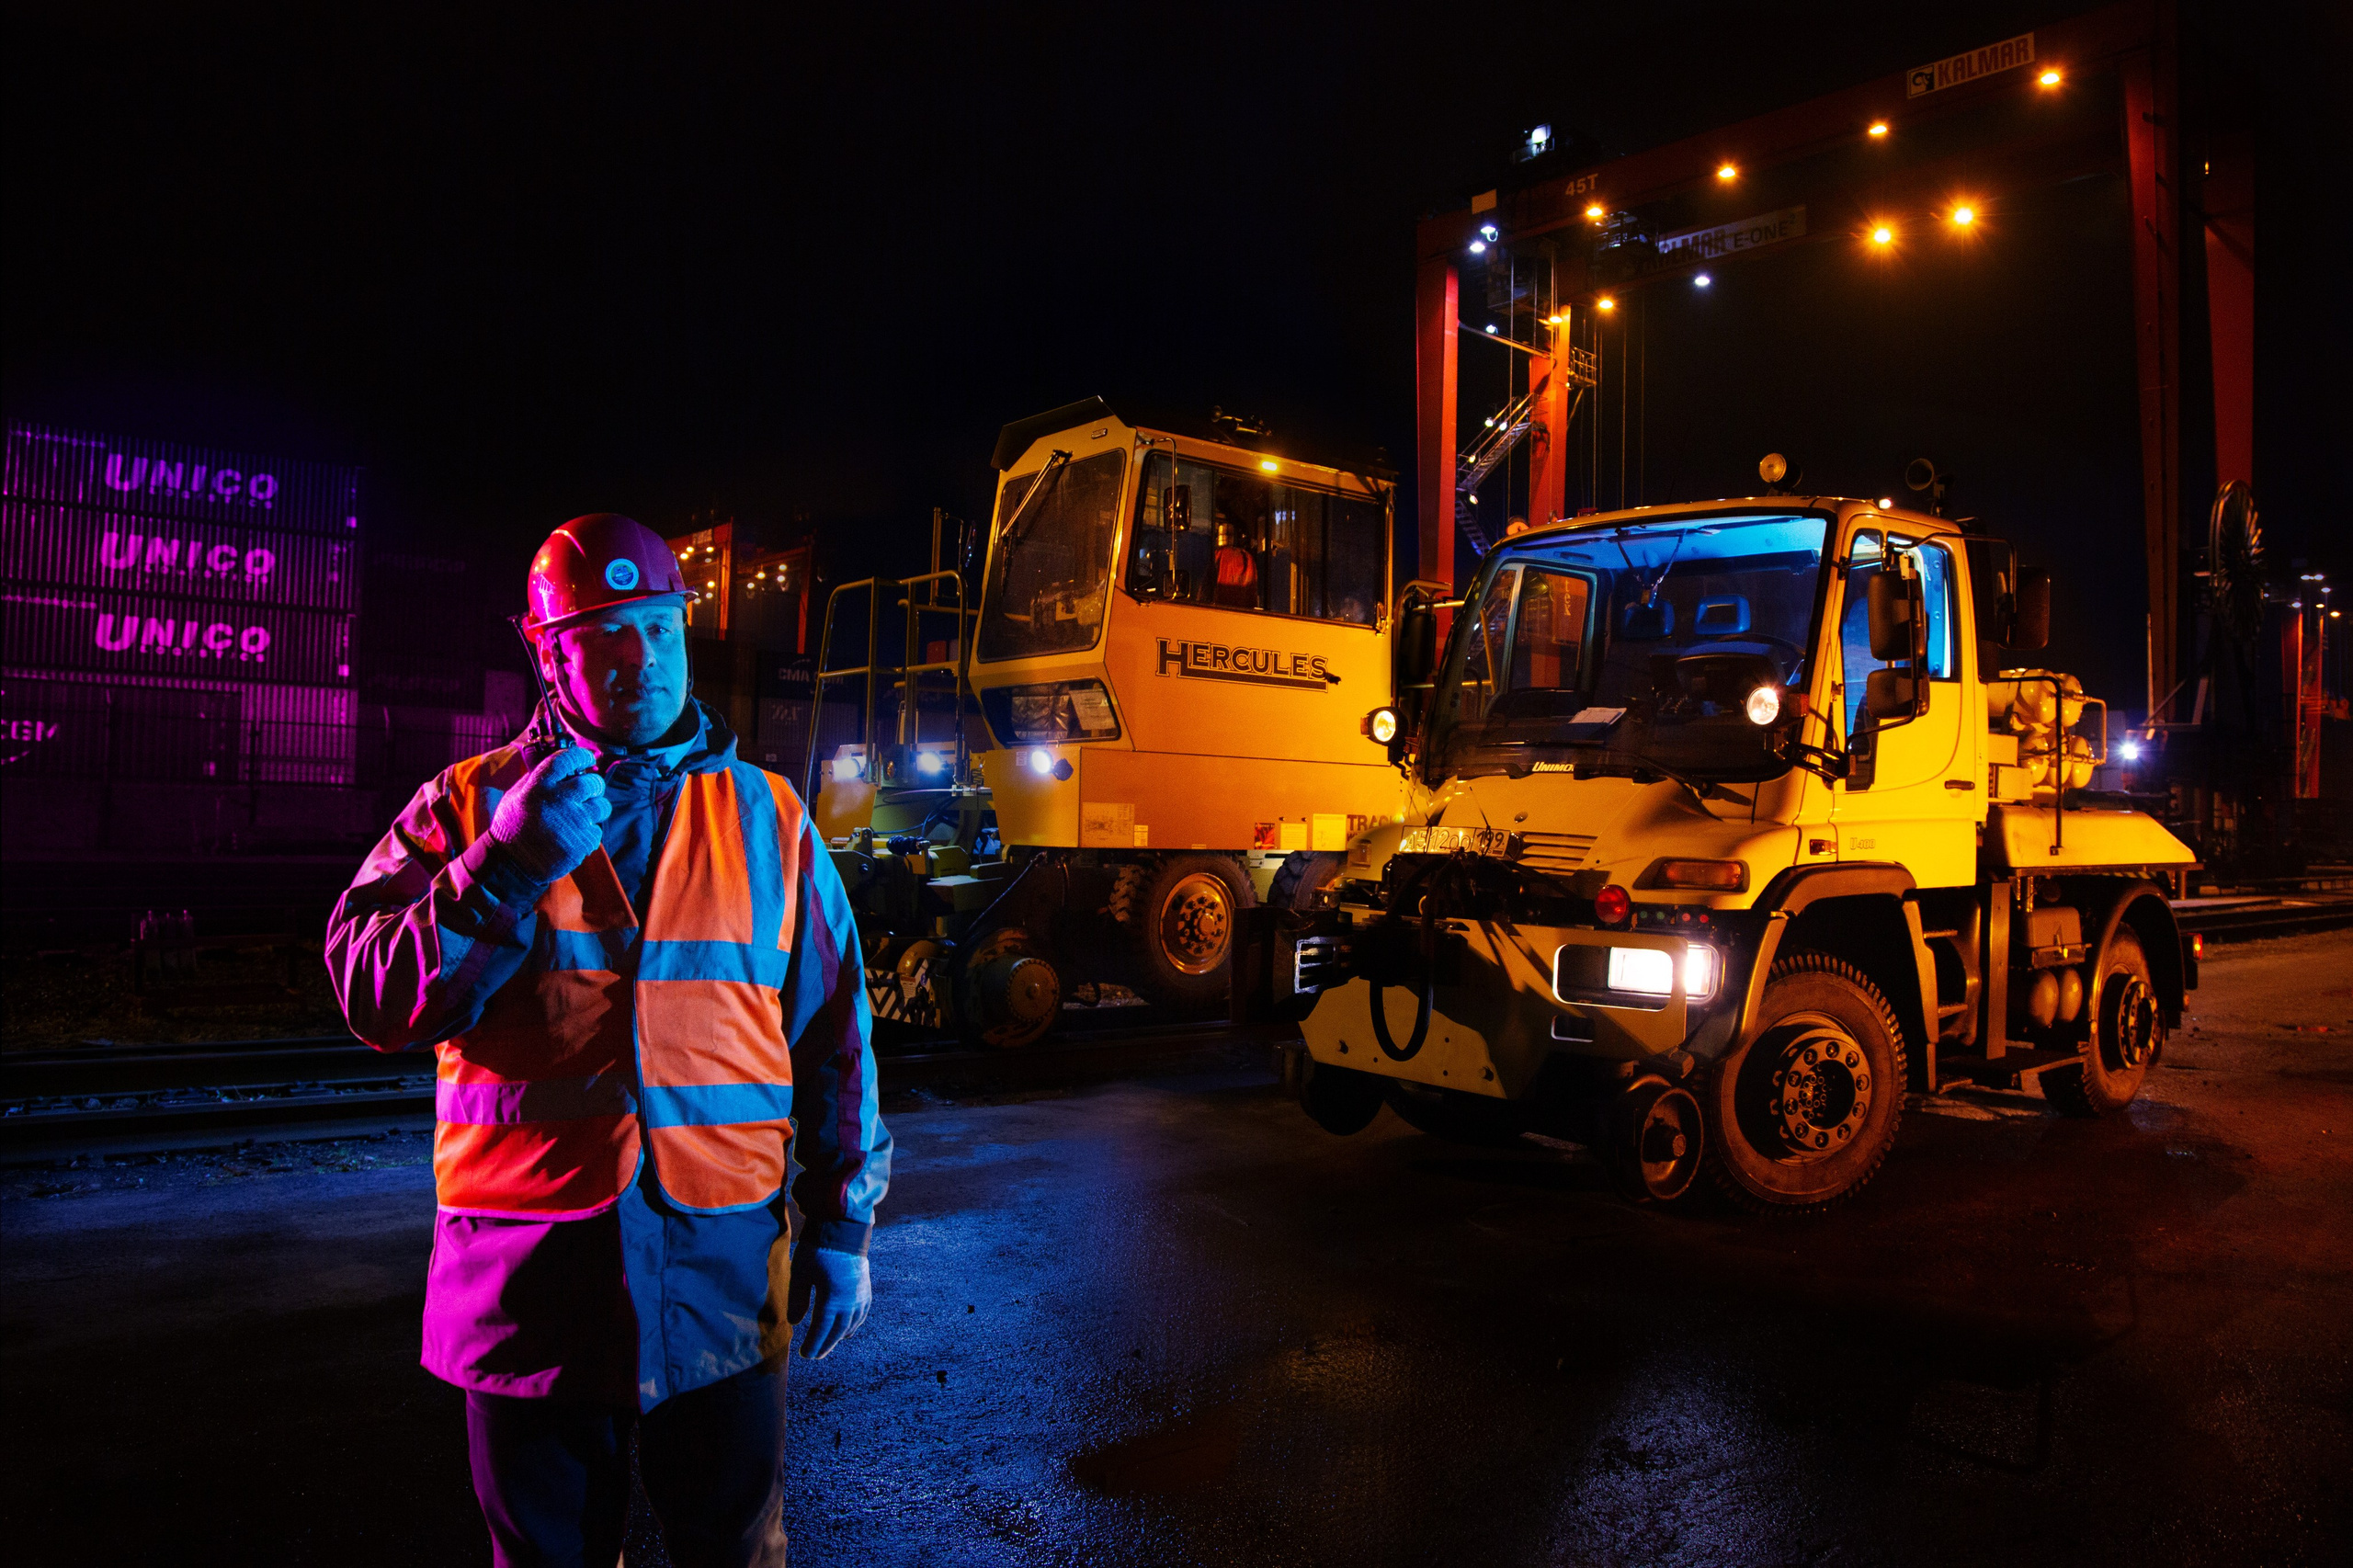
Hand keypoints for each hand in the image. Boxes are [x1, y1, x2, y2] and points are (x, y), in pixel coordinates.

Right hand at [486, 746, 608, 882]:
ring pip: (601, 807)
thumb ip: (536, 778)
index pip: (566, 760)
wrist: (510, 863)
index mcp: (538, 786)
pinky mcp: (580, 843)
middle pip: (592, 783)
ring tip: (581, 816)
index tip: (587, 757)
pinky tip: (573, 836)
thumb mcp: (516, 796)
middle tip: (590, 791)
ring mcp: (572, 823)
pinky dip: (589, 833)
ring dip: (596, 809)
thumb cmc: (513, 826)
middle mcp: (558, 801)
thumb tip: (560, 764)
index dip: (580, 755)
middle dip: (595, 785)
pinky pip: (596, 832)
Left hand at [789, 1246, 870, 1359]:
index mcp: (832, 1300)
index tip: (804, 1355)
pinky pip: (861, 1314)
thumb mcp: (800, 1274)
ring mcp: (860, 1295)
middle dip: (825, 1345)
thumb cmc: (818, 1249)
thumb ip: (798, 1300)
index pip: (821, 1330)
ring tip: (828, 1344)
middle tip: (814, 1355)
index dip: (813, 1344)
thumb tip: (796, 1323)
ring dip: (838, 1337)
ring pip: (850, 1324)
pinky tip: (848, 1329)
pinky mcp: (865, 1287)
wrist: (844, 1227)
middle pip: (837, 1331)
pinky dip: (854, 1325)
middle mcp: (849, 1302)